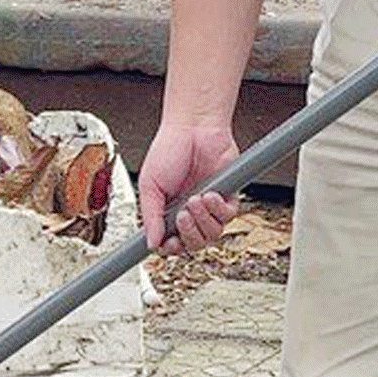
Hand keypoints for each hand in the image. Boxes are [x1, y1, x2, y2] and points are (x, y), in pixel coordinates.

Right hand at [138, 123, 239, 254]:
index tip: (169, 243)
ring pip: (212, 234)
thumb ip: (150, 216)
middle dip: (189, 235)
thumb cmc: (170, 149)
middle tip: (182, 216)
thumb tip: (151, 243)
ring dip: (203, 220)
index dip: (172, 248)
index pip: (172, 242)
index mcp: (167, 211)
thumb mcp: (150, 185)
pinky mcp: (227, 197)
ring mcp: (208, 206)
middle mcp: (189, 211)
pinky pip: (228, 216)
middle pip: (194, 243)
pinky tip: (210, 193)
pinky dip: (218, 208)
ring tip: (195, 199)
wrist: (194, 128)